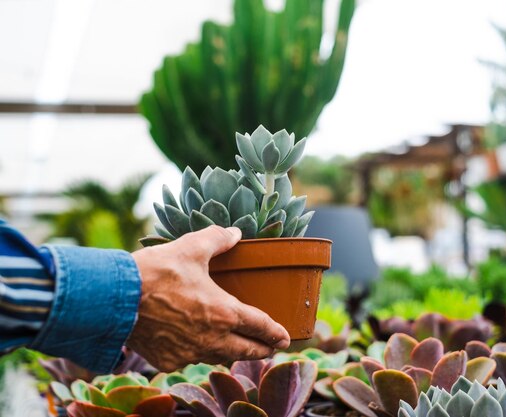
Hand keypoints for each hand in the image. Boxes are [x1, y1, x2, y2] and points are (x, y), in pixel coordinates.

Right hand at [127, 225, 289, 371]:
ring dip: (232, 352)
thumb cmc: (156, 271)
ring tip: (237, 347)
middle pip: (246, 351)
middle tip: (270, 348)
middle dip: (261, 350)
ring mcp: (189, 353)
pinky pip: (191, 359)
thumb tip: (235, 233)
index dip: (276, 333)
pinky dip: (198, 353)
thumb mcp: (192, 247)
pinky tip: (197, 345)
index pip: (260, 326)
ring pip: (219, 357)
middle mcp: (211, 339)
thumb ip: (218, 239)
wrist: (115, 298)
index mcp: (224, 313)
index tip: (286, 338)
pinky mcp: (167, 360)